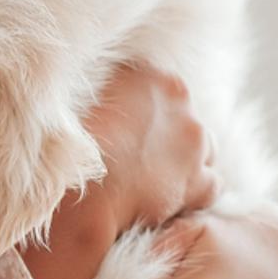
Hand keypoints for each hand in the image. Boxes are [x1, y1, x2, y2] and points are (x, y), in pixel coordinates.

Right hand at [84, 64, 219, 231]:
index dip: (145, 113)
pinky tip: (166, 203)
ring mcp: (193, 139)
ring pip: (202, 149)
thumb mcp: (74, 104)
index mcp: (147, 75)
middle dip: (167, 137)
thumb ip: (99, 96)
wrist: (79, 196)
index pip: (160, 89)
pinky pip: (210, 186)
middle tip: (138, 159)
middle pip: (183, 117)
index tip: (129, 131)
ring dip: (183, 164)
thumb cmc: (67, 151)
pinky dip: (192, 195)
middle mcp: (177, 99)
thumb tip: (97, 102)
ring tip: (152, 183)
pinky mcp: (199, 179)